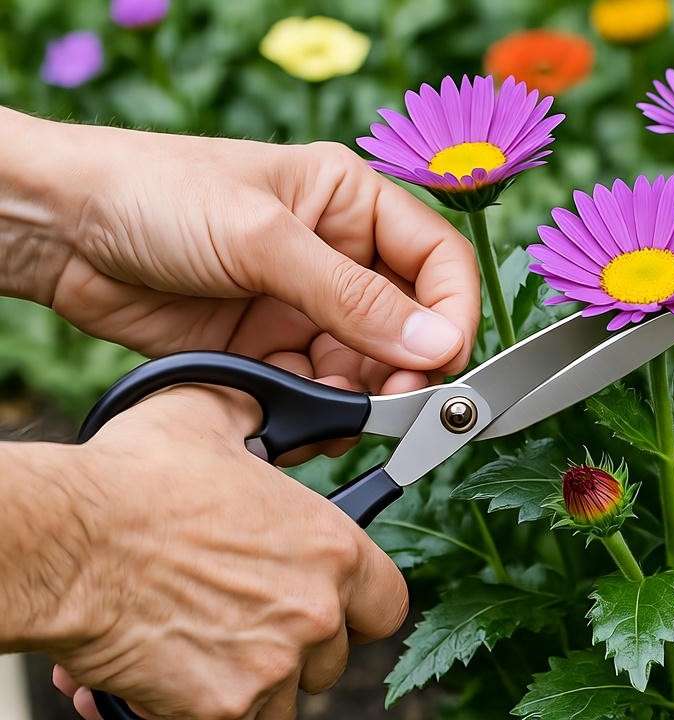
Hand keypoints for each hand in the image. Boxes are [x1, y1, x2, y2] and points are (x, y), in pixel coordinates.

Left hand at [4, 109, 479, 401]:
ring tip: (329, 419)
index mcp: (353, 204)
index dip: (452, 317)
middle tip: (392, 410)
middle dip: (403, 371)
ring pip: (363, 370)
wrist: (55, 229)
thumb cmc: (154, 194)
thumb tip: (437, 347)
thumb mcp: (262, 238)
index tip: (442, 369)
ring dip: (355, 401)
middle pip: (407, 328)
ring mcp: (302, 307)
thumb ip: (351, 299)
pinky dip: (309, 416)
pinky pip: (311, 393)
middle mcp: (338, 256)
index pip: (438, 264)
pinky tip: (289, 422)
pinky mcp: (265, 349)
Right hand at [46, 387, 408, 718]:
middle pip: (333, 657)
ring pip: (282, 698)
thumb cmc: (133, 481)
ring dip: (250, 680)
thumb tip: (263, 414)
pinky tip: (163, 676)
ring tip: (202, 646)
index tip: (336, 606)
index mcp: (330, 547)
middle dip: (295, 647)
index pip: (388, 602)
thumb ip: (257, 420)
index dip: (361, 607)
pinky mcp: (222, 709)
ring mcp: (271, 666)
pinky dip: (202, 709)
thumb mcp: (211, 417)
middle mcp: (314, 611)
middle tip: (248, 624)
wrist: (65, 544)